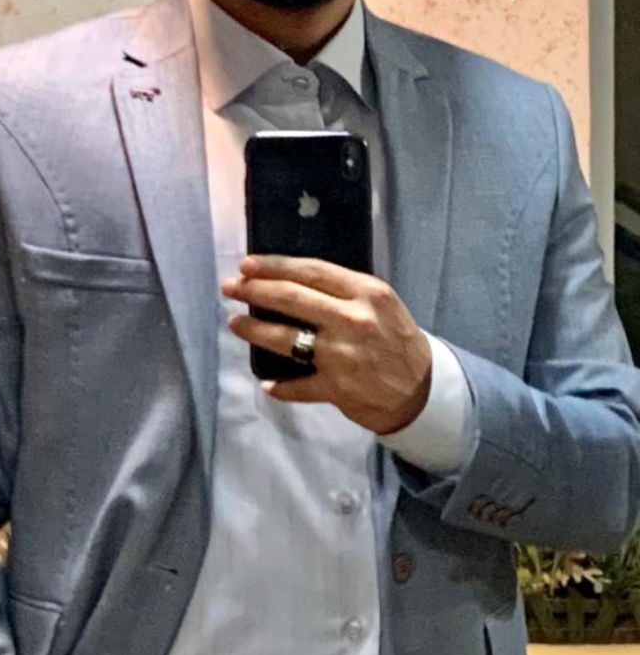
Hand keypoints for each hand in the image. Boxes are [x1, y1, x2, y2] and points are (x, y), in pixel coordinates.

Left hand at [221, 255, 431, 435]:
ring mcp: (342, 355)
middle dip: (255, 291)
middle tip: (231, 287)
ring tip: (234, 323)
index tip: (248, 265)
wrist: (423, 389)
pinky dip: (281, 386)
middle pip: (292, 299)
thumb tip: (294, 281)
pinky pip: (298, 385)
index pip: (312, 272)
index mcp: (366, 292)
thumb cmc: (398, 340)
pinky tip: (267, 383)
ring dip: (254, 330)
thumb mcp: (381, 303)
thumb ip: (344, 292)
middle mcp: (352, 319)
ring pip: (286, 339)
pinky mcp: (337, 387)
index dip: (275, 266)